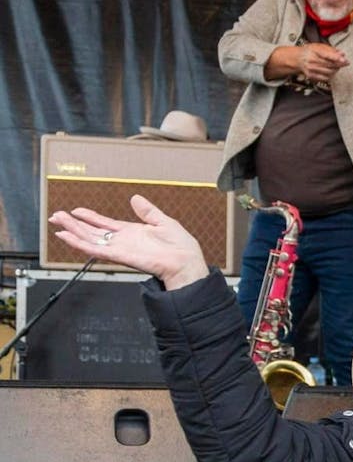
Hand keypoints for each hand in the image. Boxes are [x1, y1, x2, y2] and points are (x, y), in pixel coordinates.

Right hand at [50, 195, 210, 289]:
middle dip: (73, 224)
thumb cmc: (181, 247)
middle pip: (92, 231)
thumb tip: (136, 198)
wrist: (186, 262)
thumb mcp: (164, 222)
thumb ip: (148, 211)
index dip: (89, 217)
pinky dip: (81, 244)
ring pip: (90, 239)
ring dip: (73, 231)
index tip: (75, 211)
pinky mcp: (120, 256)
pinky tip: (68, 237)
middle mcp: (123, 241)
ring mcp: (120, 249)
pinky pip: (96, 250)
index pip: (105, 224)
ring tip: (57, 223)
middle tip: (57, 216)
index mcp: (132, 233)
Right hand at [297, 43, 348, 82]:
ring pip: (329, 72)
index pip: (326, 55)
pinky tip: (331, 70)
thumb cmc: (310, 51)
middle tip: (346, 62)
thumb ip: (331, 50)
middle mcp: (312, 60)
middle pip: (330, 64)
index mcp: (314, 51)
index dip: (336, 57)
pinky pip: (326, 78)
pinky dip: (331, 74)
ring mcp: (311, 69)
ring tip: (338, 66)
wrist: (298, 58)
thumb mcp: (319, 46)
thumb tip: (342, 53)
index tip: (344, 59)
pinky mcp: (311, 76)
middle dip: (340, 64)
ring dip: (336, 69)